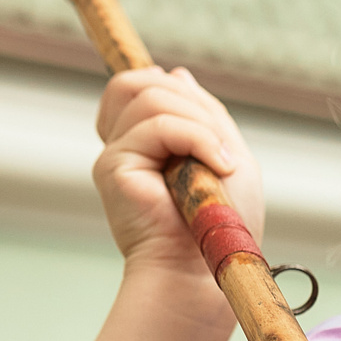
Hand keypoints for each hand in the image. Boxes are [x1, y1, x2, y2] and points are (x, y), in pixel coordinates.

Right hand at [92, 68, 265, 281]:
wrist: (206, 267)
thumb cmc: (222, 223)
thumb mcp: (228, 153)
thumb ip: (203, 114)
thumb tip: (174, 72)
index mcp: (151, 139)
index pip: (154, 84)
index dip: (187, 95)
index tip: (216, 140)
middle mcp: (128, 142)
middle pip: (147, 82)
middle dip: (195, 106)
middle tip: (222, 153)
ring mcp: (117, 152)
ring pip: (150, 95)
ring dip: (198, 124)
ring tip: (218, 164)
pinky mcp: (113, 165)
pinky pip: (157, 126)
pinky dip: (198, 139)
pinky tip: (216, 167)